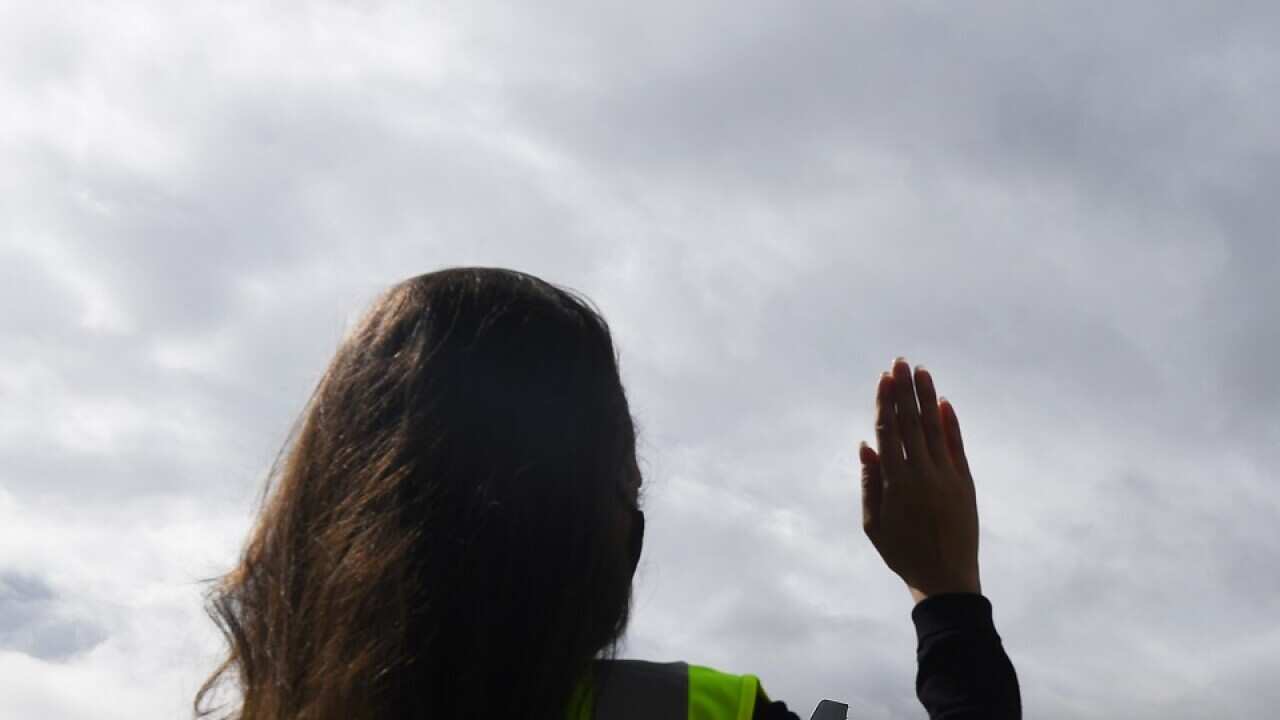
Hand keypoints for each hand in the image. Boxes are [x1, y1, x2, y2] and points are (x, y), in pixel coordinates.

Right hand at [859, 357, 981, 603]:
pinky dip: (951, 423)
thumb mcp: (874, 524)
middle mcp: (922, 473)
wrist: (947, 579)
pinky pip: (956, 446)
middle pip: (910, 422)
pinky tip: (944, 403)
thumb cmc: (903, 554)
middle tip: (900, 362)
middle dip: (905, 389)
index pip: (889, 431)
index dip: (886, 401)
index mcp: (895, 482)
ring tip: (922, 371)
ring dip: (927, 397)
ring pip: (934, 427)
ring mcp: (946, 476)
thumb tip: (867, 445)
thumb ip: (869, 483)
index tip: (884, 377)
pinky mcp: (965, 483)